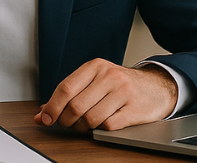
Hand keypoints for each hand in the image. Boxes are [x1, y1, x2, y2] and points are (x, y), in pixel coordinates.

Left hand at [34, 59, 177, 131]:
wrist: (155, 87)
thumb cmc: (119, 85)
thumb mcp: (94, 81)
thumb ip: (68, 94)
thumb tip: (42, 114)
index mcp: (95, 66)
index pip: (66, 88)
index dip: (52, 106)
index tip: (45, 119)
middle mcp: (109, 76)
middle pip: (76, 106)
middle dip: (66, 120)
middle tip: (67, 123)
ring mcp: (123, 92)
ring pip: (90, 119)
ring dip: (82, 127)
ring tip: (84, 124)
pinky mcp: (134, 109)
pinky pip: (108, 126)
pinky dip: (101, 129)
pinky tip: (103, 122)